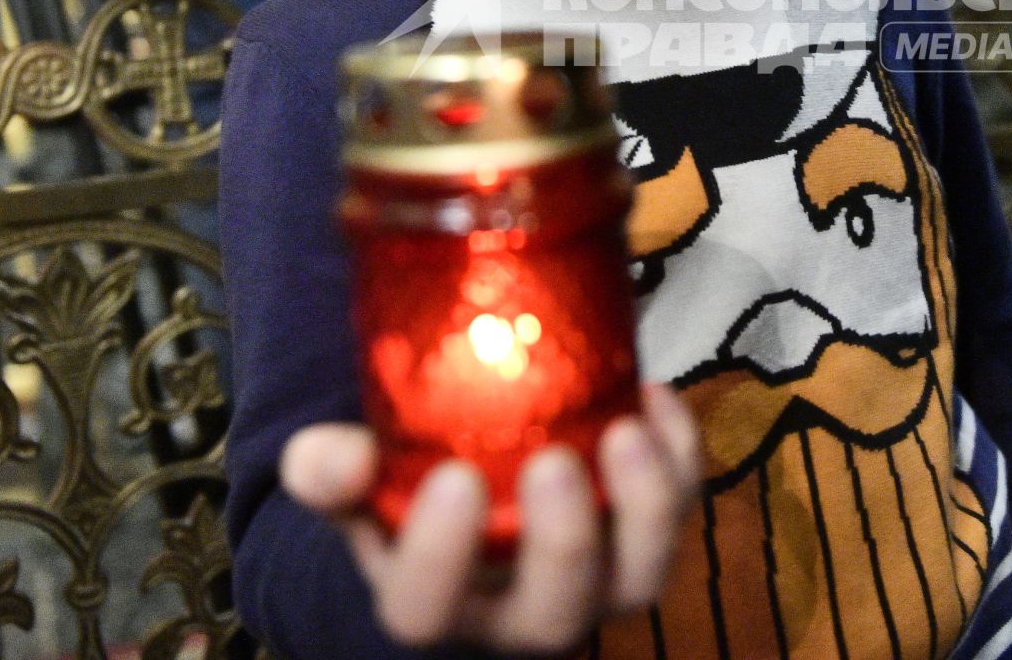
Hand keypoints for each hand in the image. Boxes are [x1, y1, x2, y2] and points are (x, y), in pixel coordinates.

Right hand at [280, 384, 701, 655]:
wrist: (470, 497)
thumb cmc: (404, 494)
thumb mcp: (355, 483)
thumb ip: (332, 470)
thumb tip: (328, 454)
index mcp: (434, 605)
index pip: (428, 611)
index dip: (441, 557)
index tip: (452, 478)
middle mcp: (521, 613)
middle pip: (555, 613)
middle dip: (563, 543)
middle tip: (553, 459)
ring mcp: (596, 582)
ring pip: (640, 577)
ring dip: (646, 507)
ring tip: (629, 429)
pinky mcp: (647, 536)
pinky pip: (683, 511)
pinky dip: (681, 457)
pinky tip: (654, 397)